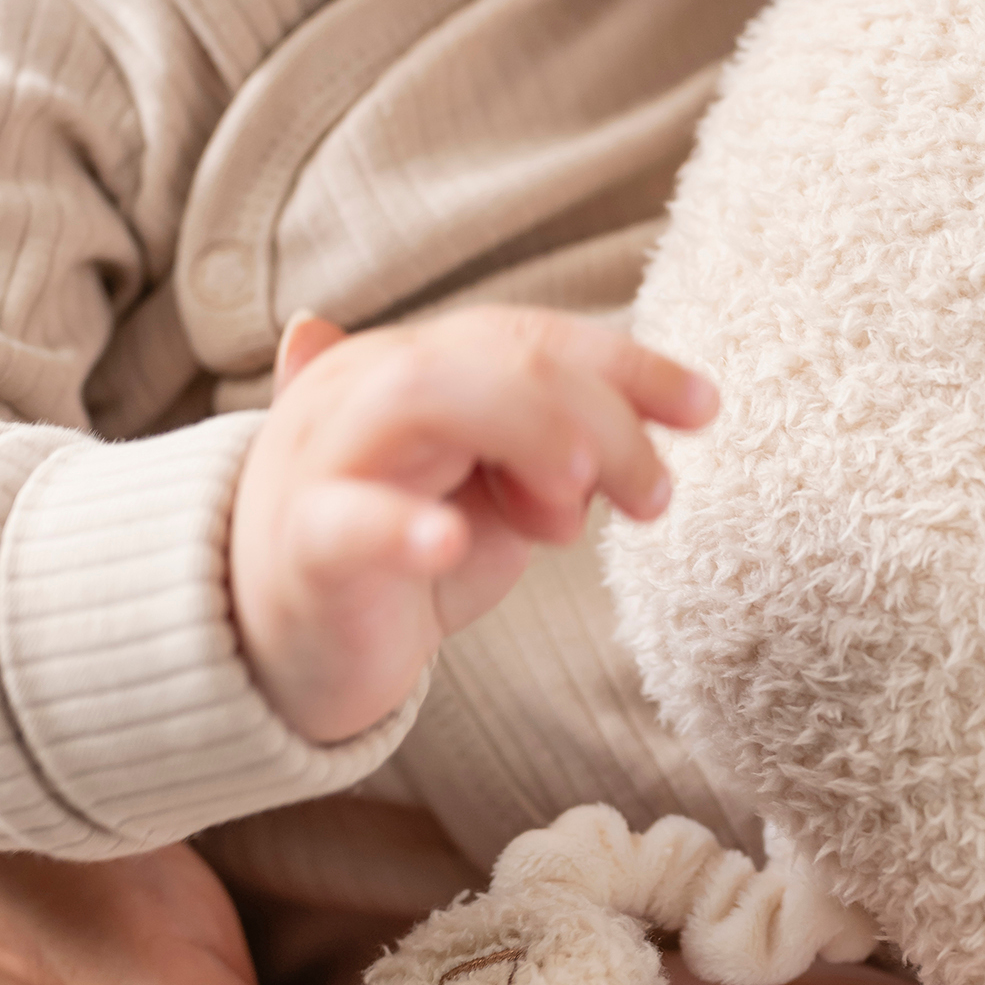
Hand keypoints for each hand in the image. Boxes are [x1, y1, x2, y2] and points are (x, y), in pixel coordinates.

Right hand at [232, 306, 716, 744]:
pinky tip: (450, 541)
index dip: (628, 365)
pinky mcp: (303, 549)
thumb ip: (567, 449)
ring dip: (527, 434)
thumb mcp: (503, 493)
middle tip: (653, 496)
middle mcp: (364, 387)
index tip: (707, 409)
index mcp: (417, 362)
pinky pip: (347, 521)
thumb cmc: (405, 551)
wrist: (277, 649)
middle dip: (599, 414)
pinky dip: (400, 525)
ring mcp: (323, 461)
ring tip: (578, 498)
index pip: (532, 336)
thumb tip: (664, 421)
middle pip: (495, 356)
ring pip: (425, 396)